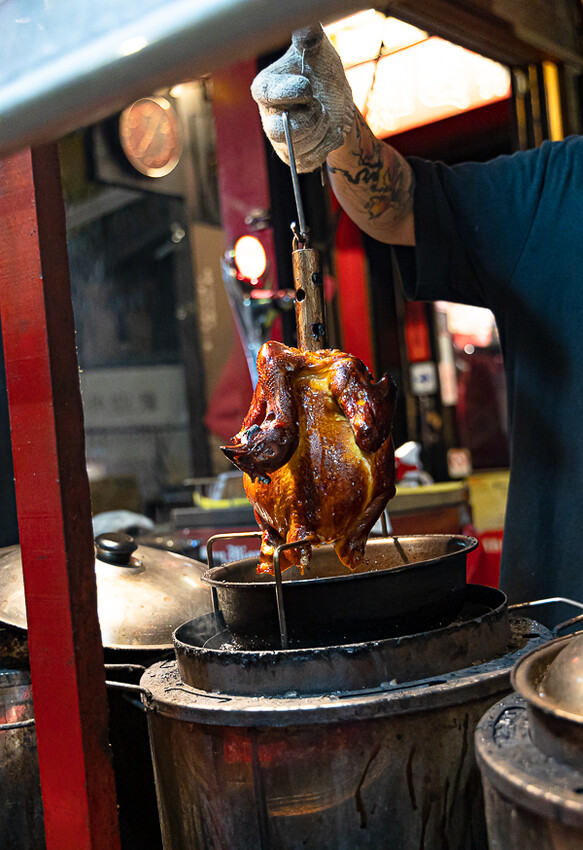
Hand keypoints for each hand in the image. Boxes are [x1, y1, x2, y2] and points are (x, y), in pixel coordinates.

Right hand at [251, 24, 354, 172]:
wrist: (337, 102)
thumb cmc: (322, 72)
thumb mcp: (318, 51)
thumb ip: (309, 39)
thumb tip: (307, 27)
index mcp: (266, 89)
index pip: (266, 95)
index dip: (288, 93)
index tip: (308, 88)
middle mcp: (268, 118)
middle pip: (281, 131)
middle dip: (310, 119)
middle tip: (321, 106)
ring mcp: (280, 141)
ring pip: (299, 146)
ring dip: (321, 130)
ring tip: (325, 114)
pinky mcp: (295, 158)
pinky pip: (311, 159)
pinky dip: (327, 144)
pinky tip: (328, 131)